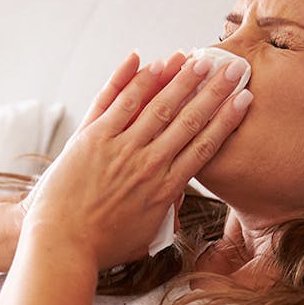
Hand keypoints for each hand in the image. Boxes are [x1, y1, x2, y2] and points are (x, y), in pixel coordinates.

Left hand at [22, 51, 252, 268]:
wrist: (61, 245)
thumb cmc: (101, 246)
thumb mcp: (145, 237)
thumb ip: (165, 215)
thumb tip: (177, 199)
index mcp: (165, 189)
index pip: (204, 146)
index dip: (226, 119)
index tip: (243, 98)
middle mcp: (148, 164)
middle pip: (189, 119)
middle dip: (214, 90)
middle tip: (232, 67)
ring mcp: (119, 149)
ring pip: (157, 106)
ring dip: (180, 79)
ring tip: (198, 58)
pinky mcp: (92, 140)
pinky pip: (117, 103)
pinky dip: (135, 82)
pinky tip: (151, 63)